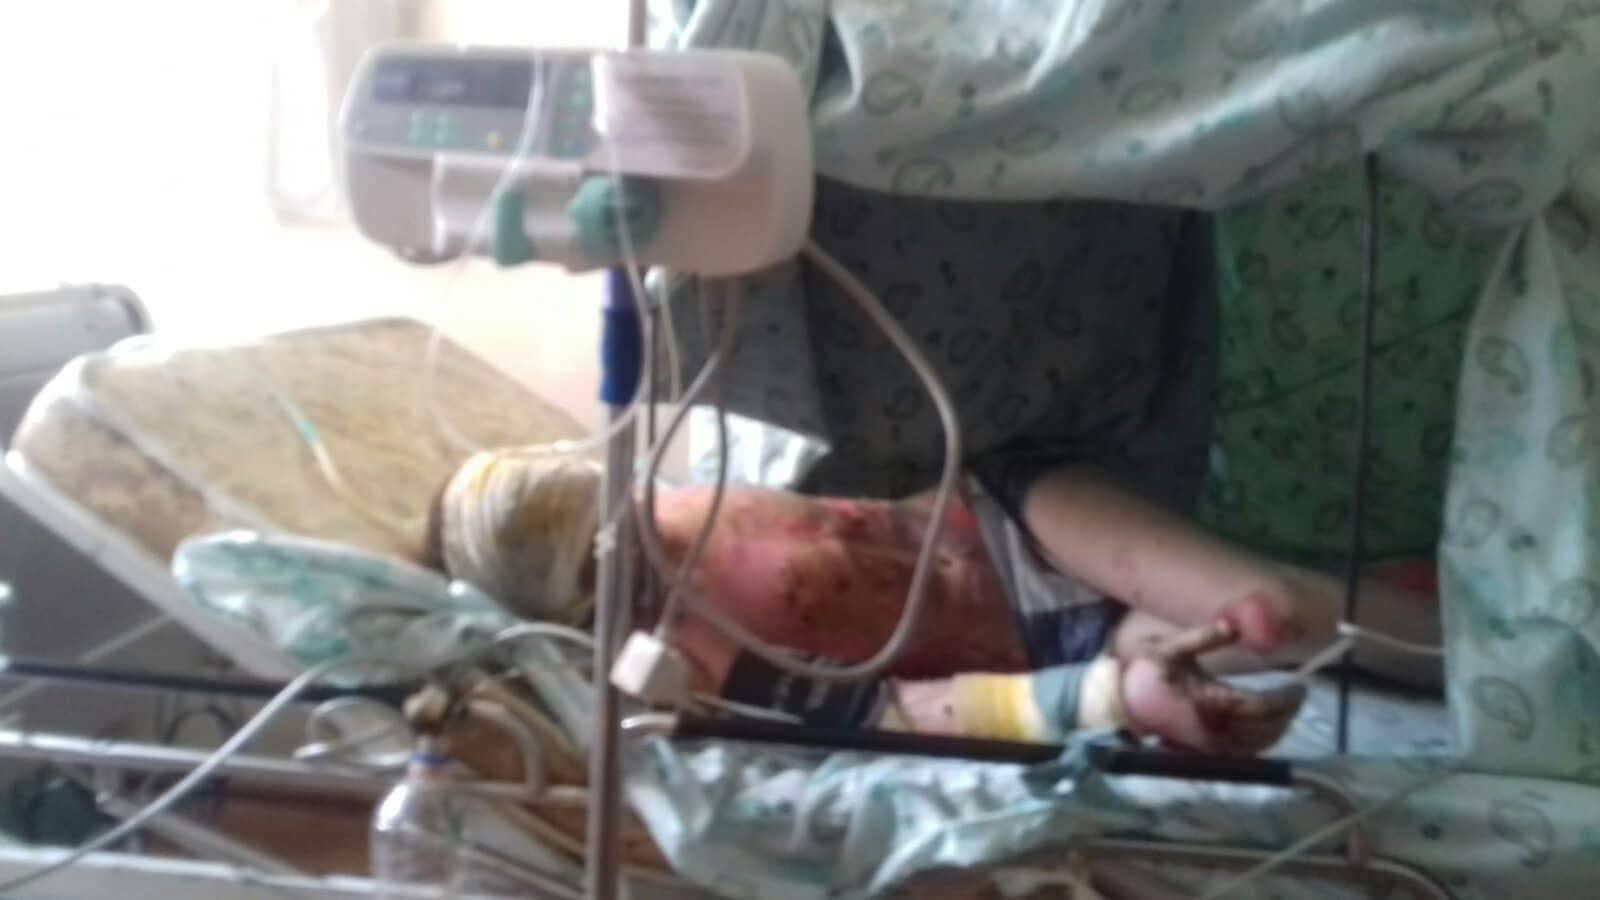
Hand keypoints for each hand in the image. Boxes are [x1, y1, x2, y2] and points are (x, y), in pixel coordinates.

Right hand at [1118, 620, 1305, 755]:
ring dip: (1279, 729)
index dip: (1285, 699)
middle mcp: (1215, 729)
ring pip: (1259, 744)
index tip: (1299, 686)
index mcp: (1210, 701)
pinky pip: (1246, 752)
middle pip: (1266, 729)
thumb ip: (1203, 636)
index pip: (1260, 705)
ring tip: (1287, 710)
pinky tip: (1267, 727)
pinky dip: (1263, 741)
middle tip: (1297, 696)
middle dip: (1287, 714)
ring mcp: (1212, 744)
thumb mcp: (1171, 646)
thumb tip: (1233, 626)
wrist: (1124, 704)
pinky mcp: (1208, 751)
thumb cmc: (1147, 672)